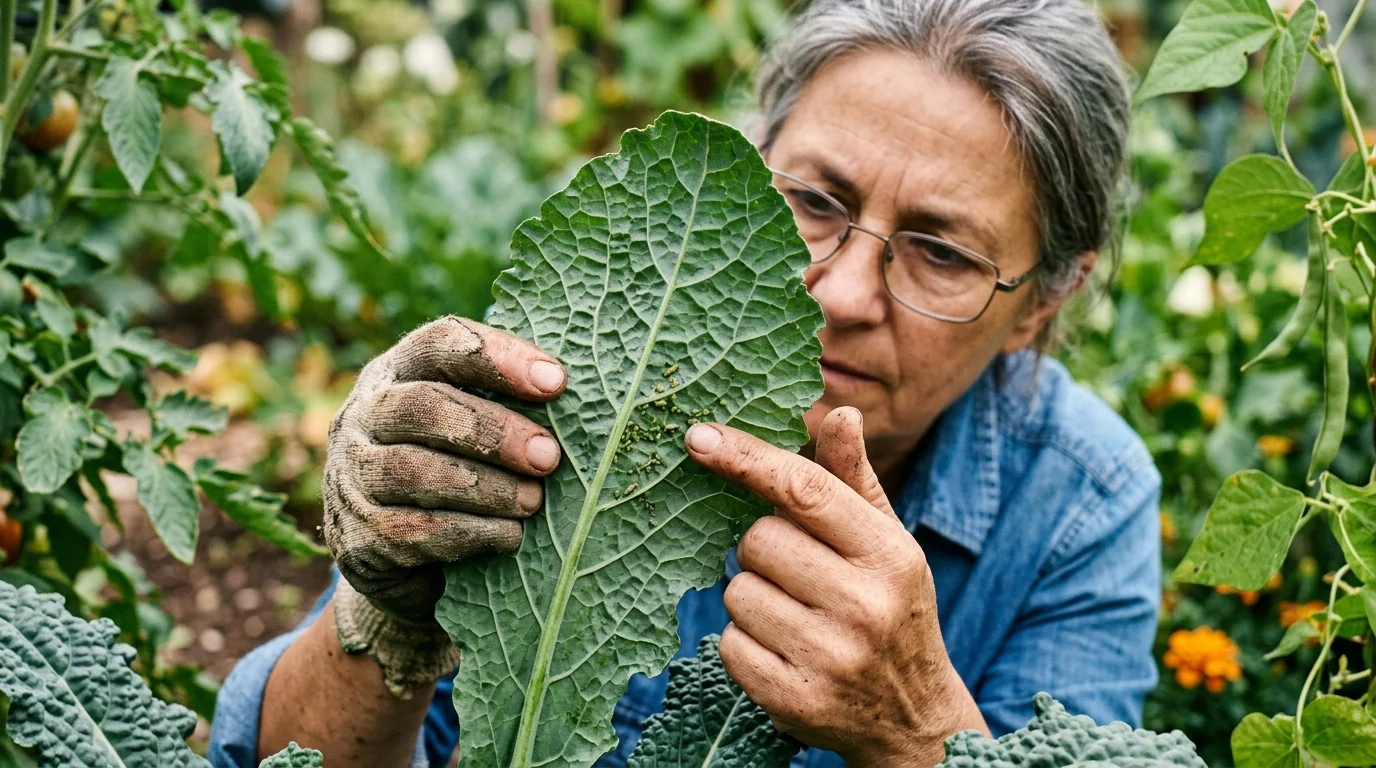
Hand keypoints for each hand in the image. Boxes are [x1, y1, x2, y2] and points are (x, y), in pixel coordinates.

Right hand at [323, 316, 564, 693]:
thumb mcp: (475, 425)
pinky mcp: (358, 536)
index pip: (440, 342)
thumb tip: (595, 395)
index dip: (498, 358)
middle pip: (424, 405)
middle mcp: (364, 415)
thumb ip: (511, 402)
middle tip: (549, 456)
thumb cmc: (460, 469)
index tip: (557, 382)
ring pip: (413, 470)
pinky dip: (470, 532)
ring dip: (486, 487)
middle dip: (494, 430)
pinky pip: (413, 531)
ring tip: (534, 501)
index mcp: (398, 370)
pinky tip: (510, 536)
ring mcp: (352, 476)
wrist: (403, 563)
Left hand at [684, 408, 987, 765]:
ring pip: (737, 593)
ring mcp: (829, 656)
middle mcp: (863, 604)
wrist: (912, 718)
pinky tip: (783, 651)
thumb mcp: (886, 543)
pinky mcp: (793, 699)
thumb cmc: (891, 609)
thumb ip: (853, 480)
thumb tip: (840, 412)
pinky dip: (744, 644)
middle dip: (762, 550)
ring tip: (795, 616)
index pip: (804, 490)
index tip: (696, 437)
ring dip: (752, 598)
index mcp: (888, 554)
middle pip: (757, 540)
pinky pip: (728, 644)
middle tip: (796, 573)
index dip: (745, 458)